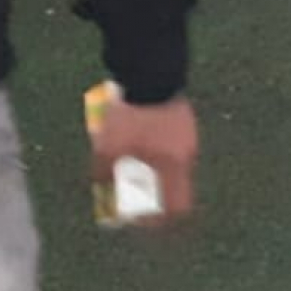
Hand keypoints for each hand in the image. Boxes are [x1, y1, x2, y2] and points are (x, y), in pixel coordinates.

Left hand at [91, 95, 197, 219]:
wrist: (149, 72)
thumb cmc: (130, 116)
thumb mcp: (108, 149)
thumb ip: (105, 176)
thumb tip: (102, 193)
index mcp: (172, 166)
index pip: (177, 207)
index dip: (161, 218)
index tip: (142, 218)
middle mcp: (186, 154)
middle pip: (176, 186)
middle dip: (154, 192)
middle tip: (133, 189)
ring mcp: (188, 134)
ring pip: (174, 164)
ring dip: (156, 169)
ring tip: (133, 159)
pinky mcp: (184, 116)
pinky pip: (173, 143)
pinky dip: (159, 149)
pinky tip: (141, 138)